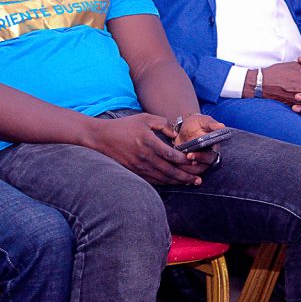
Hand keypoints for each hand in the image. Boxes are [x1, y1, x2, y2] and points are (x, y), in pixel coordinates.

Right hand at [91, 114, 208, 185]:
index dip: (185, 161)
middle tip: (199, 179)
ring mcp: (139, 167)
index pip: (171, 155)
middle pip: (170, 171)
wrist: (101, 138)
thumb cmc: (124, 126)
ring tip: (190, 182)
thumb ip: (162, 123)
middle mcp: (145, 157)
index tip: (195, 161)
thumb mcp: (144, 118)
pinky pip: (153, 180)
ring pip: (163, 178)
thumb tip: (176, 134)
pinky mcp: (134, 172)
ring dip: (178, 181)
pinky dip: (165, 183)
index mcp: (148, 142)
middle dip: (186, 176)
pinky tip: (173, 182)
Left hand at [174, 114, 225, 169]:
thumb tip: (221, 126)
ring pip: (195, 172)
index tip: (189, 155)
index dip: (200, 157)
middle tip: (179, 161)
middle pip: (203, 167)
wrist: (184, 127)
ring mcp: (199, 162)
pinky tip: (172, 165)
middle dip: (190, 165)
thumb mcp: (203, 121)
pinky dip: (181, 170)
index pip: (210, 156)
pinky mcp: (190, 165)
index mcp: (213, 147)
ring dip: (185, 169)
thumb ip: (211, 124)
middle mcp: (207, 156)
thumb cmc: (196, 123)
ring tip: (174, 162)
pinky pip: (188, 172)